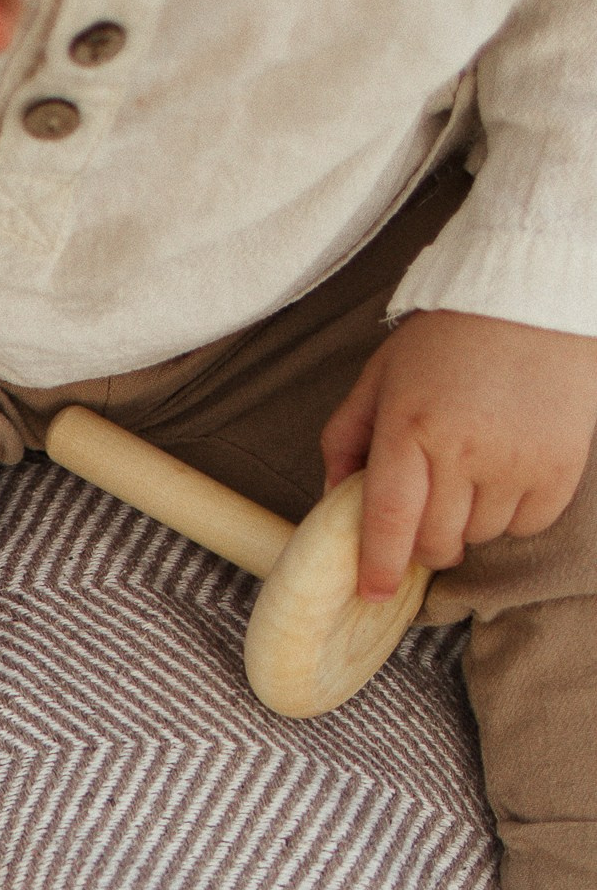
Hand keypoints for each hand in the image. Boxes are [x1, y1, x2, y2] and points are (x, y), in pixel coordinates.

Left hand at [320, 310, 596, 599]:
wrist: (532, 297)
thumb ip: (346, 438)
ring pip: (481, 536)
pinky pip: (528, 523)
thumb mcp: (379, 378)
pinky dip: (511, 516)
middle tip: (423, 521)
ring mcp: (517, 459)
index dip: (379, 565)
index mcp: (409, 428)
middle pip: (436, 538)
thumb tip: (329, 499)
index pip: (390, 518)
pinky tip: (503, 479)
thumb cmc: (447, 337)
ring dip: (467, 526)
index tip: (372, 592)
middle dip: (422, 545)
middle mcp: (464, 449)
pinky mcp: (561, 464)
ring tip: (467, 480)